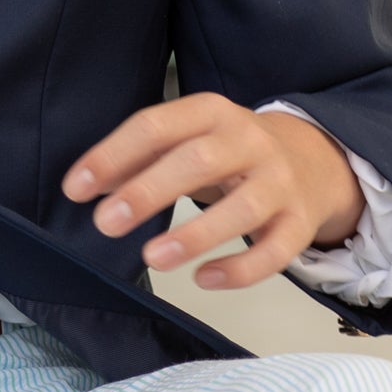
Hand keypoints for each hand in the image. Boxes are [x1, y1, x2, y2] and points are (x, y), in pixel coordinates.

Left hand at [61, 95, 365, 291]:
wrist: (314, 159)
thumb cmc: (231, 153)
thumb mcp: (187, 140)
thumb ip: (139, 160)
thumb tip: (88, 188)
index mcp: (212, 113)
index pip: (156, 125)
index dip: (113, 155)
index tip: (76, 188)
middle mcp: (249, 142)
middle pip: (198, 161)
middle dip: (148, 191)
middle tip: (106, 223)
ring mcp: (280, 183)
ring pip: (242, 209)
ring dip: (194, 234)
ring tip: (152, 257)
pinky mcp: (300, 223)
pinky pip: (275, 251)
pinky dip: (240, 269)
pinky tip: (204, 279)